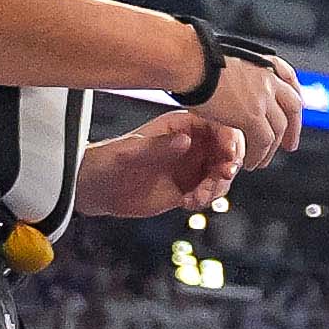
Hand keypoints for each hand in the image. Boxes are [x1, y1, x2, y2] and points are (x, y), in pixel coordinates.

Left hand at [76, 112, 248, 219]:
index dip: (231, 139)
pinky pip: (212, 191)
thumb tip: (186, 139)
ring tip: (196, 198)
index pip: (218, 124)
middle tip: (221, 178)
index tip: (230, 156)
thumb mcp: (130, 152)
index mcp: (181, 126)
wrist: (97, 190)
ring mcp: (193, 165)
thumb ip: (158, 146)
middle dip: (230, 165)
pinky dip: (206, 199)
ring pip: (224, 173)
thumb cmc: (108, 163)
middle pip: (229, 149)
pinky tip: (187, 203)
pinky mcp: (191, 186)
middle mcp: (192, 143)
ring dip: (217, 187)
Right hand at [180, 31, 305, 166]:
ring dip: (272, 149)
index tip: (292, 114)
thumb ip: (236, 75)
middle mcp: (267, 79)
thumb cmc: (193, 59)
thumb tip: (229, 84)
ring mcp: (262, 97)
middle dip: (294, 128)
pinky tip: (252, 162)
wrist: (187, 61)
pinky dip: (259, 154)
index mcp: (262, 64)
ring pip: (279, 128)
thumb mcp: (223, 63)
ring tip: (262, 161)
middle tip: (289, 145)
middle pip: (293, 107)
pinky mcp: (252, 114)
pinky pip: (264, 140)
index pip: (289, 80)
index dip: (294, 98)